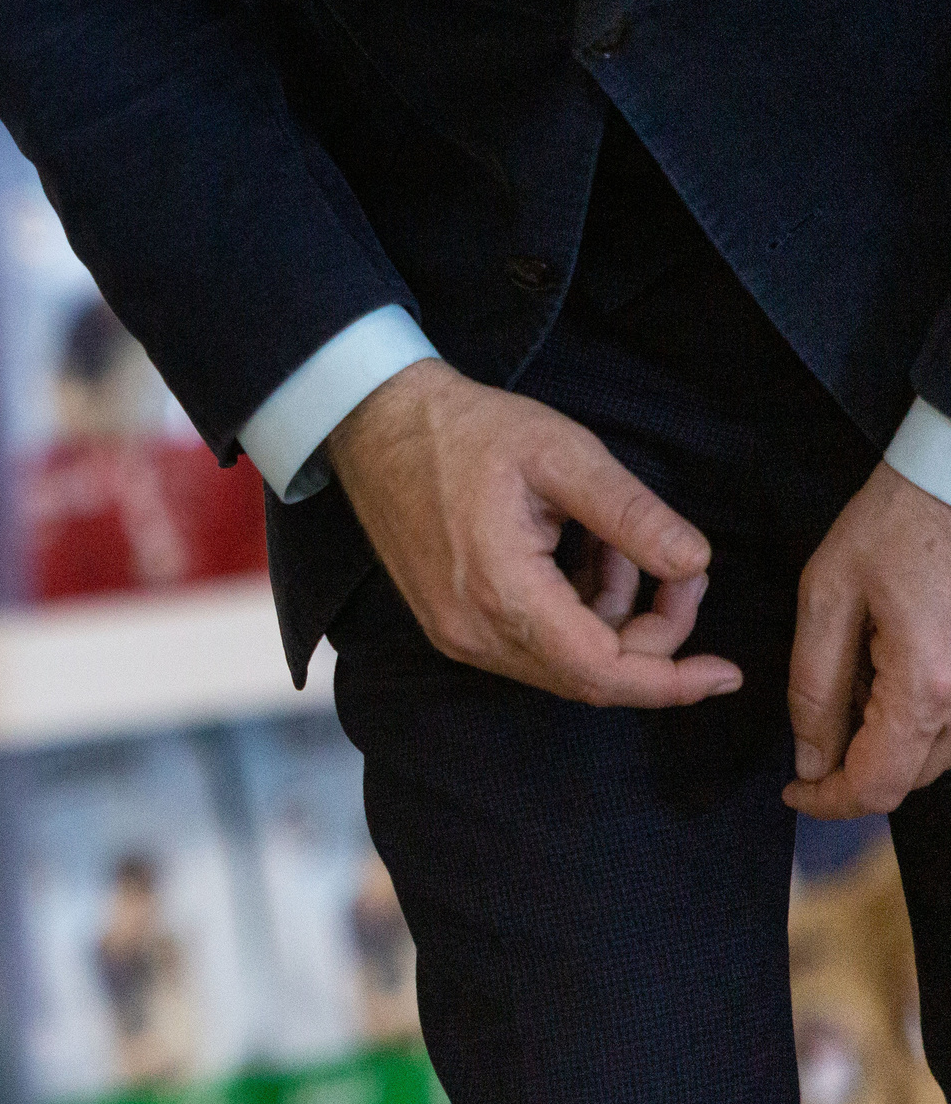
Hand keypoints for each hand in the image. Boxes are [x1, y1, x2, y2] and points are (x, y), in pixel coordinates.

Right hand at [326, 359, 740, 705]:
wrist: (376, 423)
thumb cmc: (465, 430)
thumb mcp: (562, 453)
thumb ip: (632, 514)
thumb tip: (696, 562)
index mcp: (502, 595)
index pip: (602, 672)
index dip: (672, 680)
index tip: (727, 672)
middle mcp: (474, 632)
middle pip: (589, 673)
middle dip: (653, 633)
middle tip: (682, 568)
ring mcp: (457, 632)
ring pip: (564, 660)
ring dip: (613, 616)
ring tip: (620, 541)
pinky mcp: (451, 621)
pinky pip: (533, 643)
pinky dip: (577, 612)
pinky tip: (584, 553)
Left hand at [785, 463, 950, 817]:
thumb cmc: (892, 527)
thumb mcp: (826, 599)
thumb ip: (815, 688)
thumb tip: (809, 761)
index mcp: (925, 689)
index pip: (877, 785)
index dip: (828, 802)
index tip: (792, 792)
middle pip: (910, 777)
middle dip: (853, 772)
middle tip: (810, 737)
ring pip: (937, 756)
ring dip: (886, 746)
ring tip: (851, 689)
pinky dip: (916, 720)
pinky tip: (888, 674)